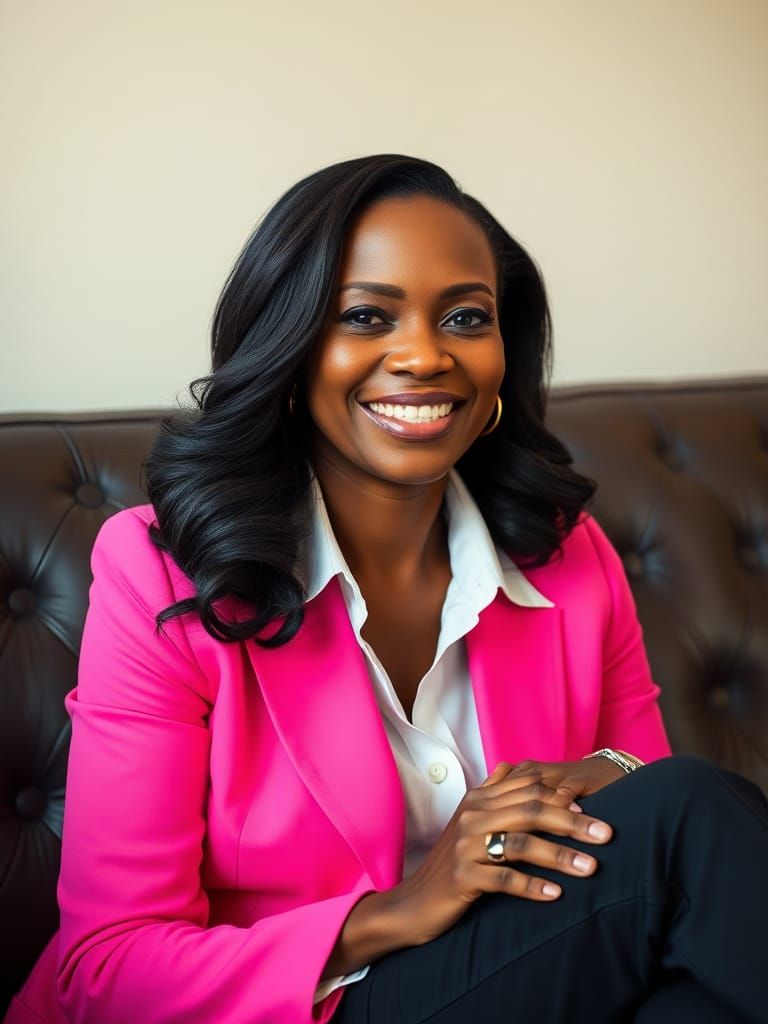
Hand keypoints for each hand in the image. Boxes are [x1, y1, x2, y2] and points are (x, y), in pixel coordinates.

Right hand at [393, 760, 614, 945]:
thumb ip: (493, 793)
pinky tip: (556, 894)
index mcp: (479, 799)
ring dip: (560, 855)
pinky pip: (504, 878)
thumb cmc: (453, 862)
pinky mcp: (463, 876)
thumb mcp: (470, 821)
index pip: (528, 789)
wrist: (415, 901)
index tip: (592, 811)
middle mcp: (473, 816)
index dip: (562, 798)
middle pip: (531, 811)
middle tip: (607, 835)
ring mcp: (466, 846)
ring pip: (521, 843)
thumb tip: (515, 767)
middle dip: (573, 823)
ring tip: (591, 868)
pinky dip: (532, 886)